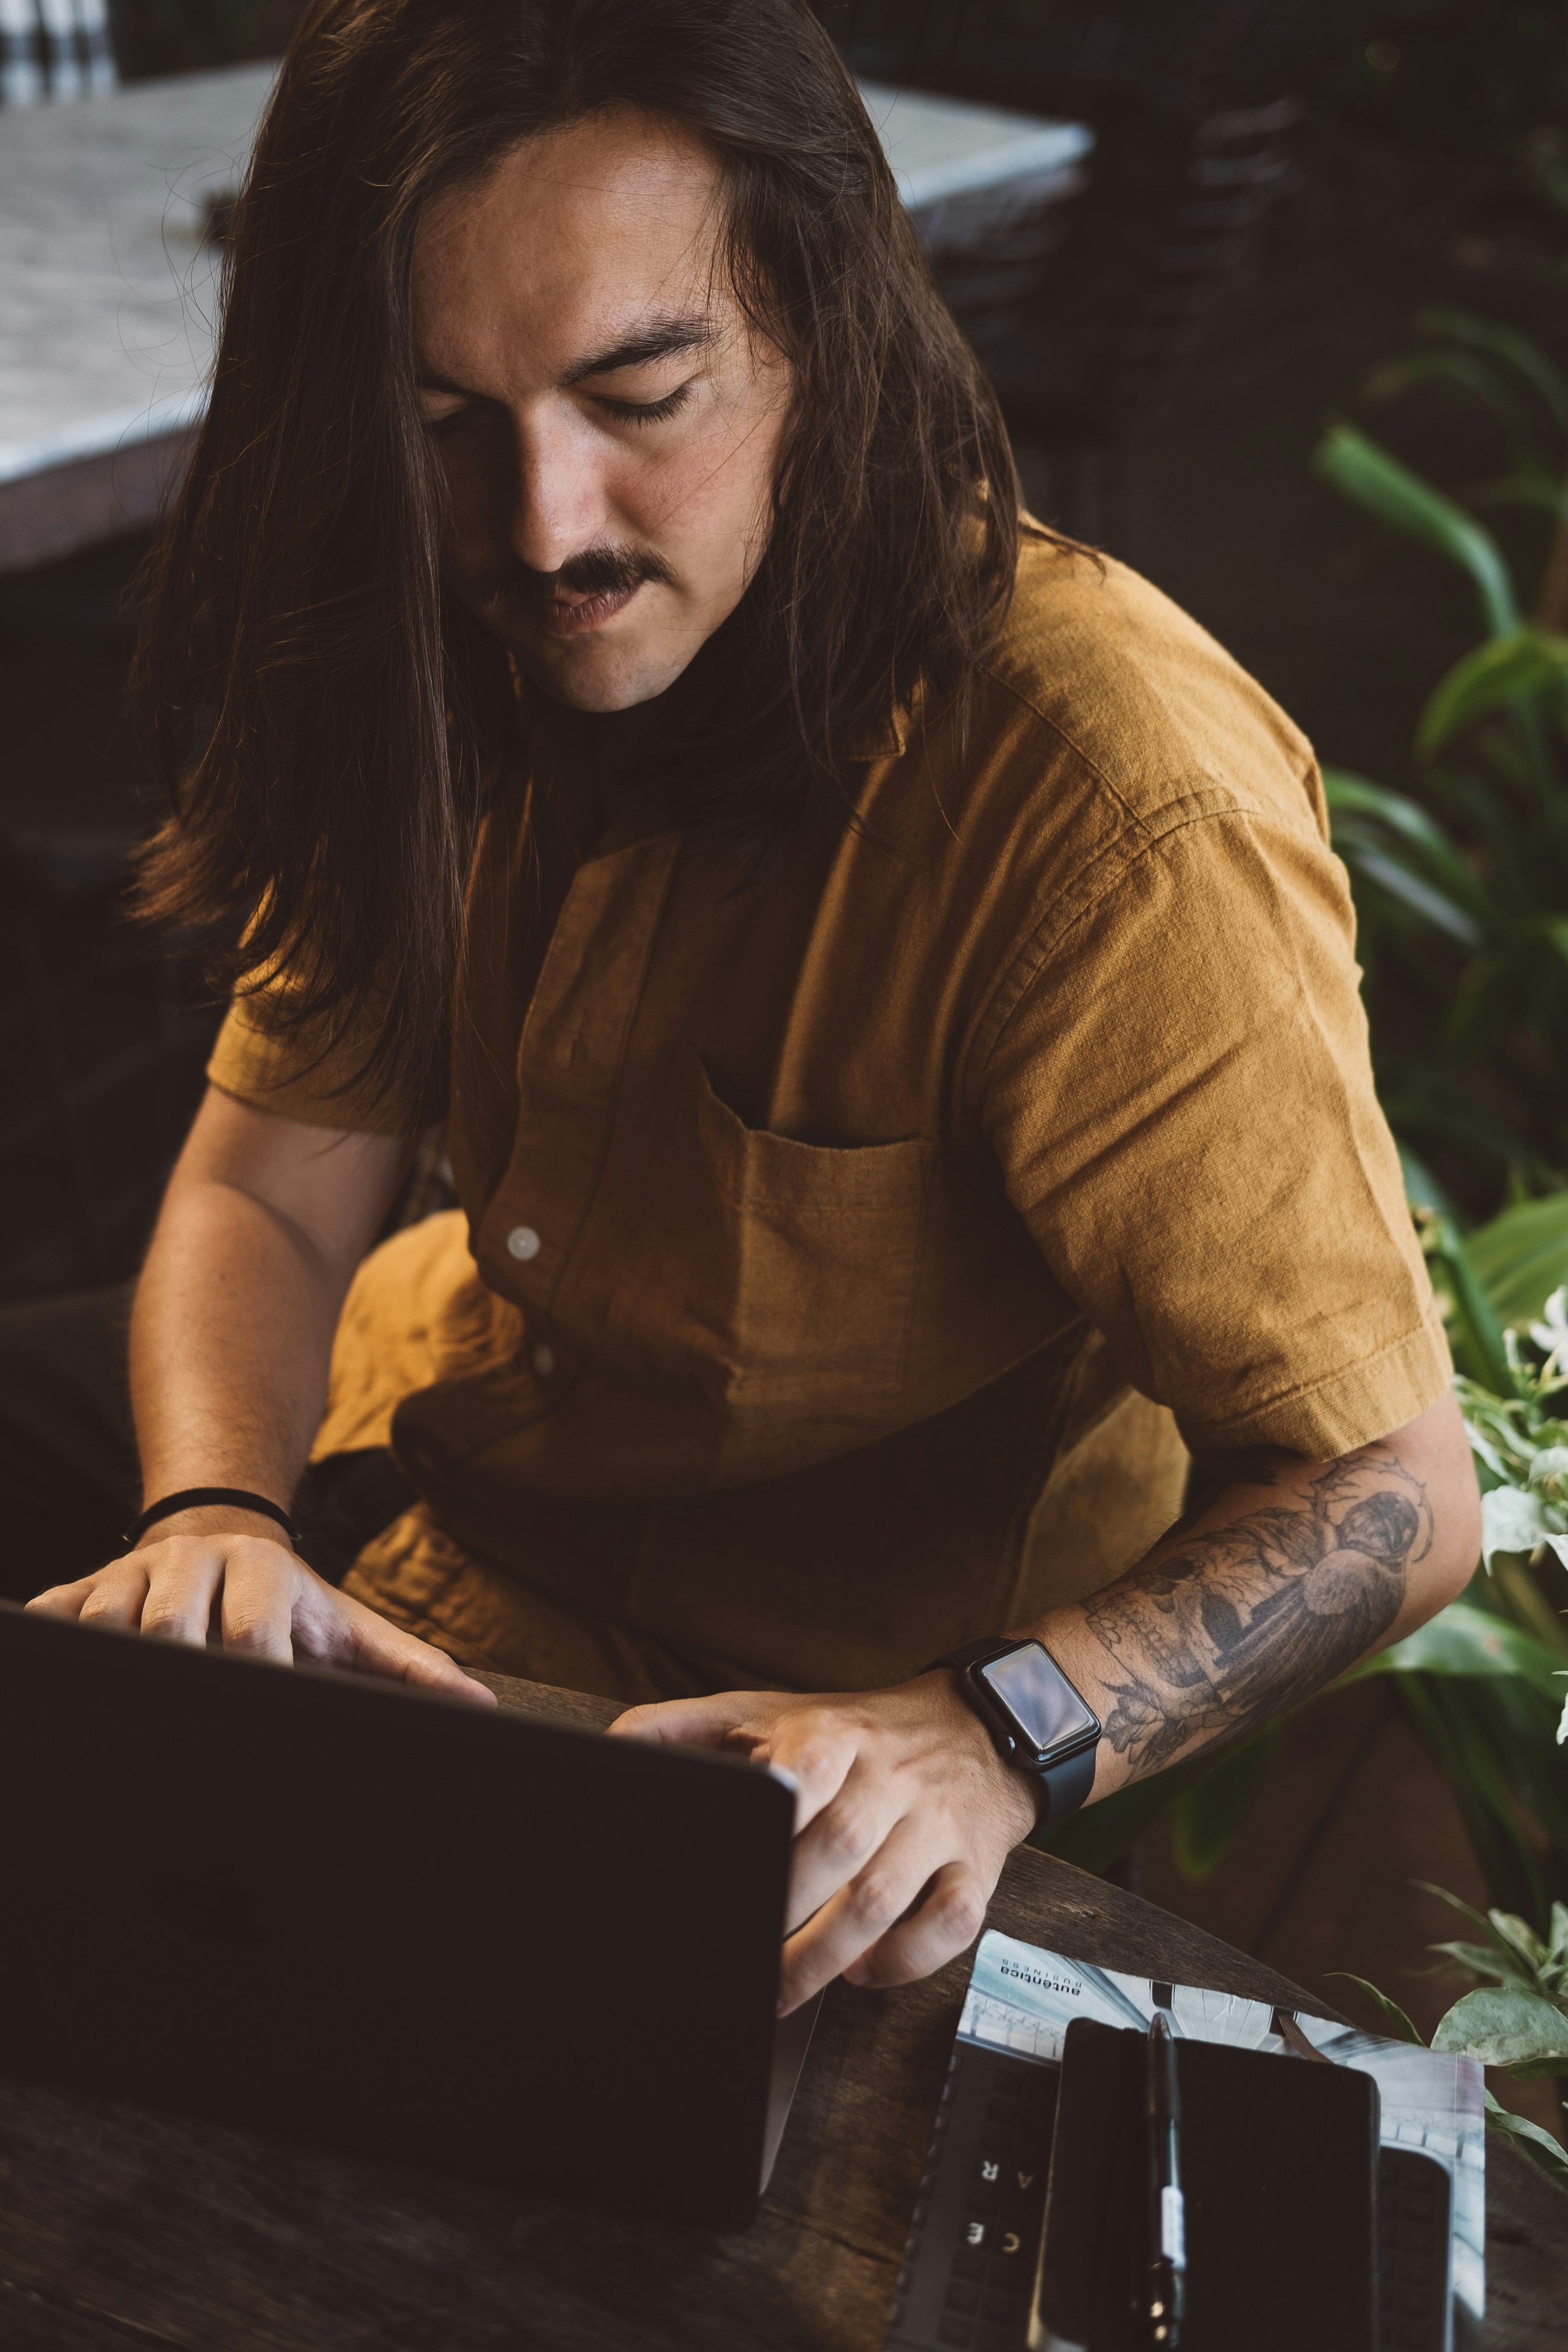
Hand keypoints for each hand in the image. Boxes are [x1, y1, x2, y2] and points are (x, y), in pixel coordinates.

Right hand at [26, 1509, 494, 1706]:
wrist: (220, 1532)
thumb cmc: (290, 1601)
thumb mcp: (351, 1626)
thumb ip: (413, 1668)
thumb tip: (480, 1707)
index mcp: (261, 1574)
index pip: (250, 1631)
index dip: (253, 1672)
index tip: (258, 1709)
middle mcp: (193, 1566)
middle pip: (170, 1627)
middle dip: (177, 1671)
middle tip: (188, 1721)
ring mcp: (133, 1576)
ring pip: (107, 1622)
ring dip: (116, 1664)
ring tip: (134, 1710)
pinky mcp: (82, 1586)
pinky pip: (52, 1614)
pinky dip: (52, 1645)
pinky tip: (67, 1682)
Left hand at [609, 1673, 1037, 2012]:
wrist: (976, 1730)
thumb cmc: (853, 1734)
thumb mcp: (766, 1713)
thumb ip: (683, 1729)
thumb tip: (607, 1754)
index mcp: (834, 1737)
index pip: (802, 1777)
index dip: (767, 1828)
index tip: (724, 1877)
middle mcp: (891, 1779)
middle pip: (839, 1848)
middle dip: (784, 1911)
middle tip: (739, 1958)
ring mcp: (937, 1826)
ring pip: (886, 1897)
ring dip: (826, 1956)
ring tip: (778, 1991)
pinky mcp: (975, 1869)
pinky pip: (952, 1923)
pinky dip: (905, 1959)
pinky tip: (863, 1972)